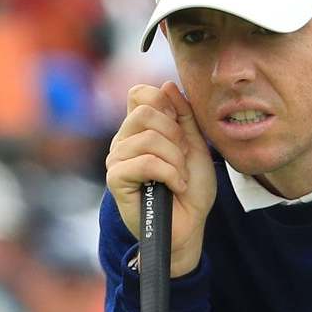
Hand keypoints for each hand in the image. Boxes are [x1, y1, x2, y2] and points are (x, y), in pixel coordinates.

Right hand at [107, 81, 215, 278]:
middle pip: (146, 111)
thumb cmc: (191, 190)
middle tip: (182, 159)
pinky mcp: (116, 179)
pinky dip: (169, 174)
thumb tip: (167, 85)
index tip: (180, 131)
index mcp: (139, 129)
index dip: (165, 104)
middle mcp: (123, 140)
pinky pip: (144, 162)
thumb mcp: (195, 145)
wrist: (189, 226)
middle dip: (175, 136)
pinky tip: (174, 187)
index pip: (140, 93)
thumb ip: (183, 115)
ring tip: (179, 177)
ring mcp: (117, 159)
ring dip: (175, 160)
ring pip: (148, 138)